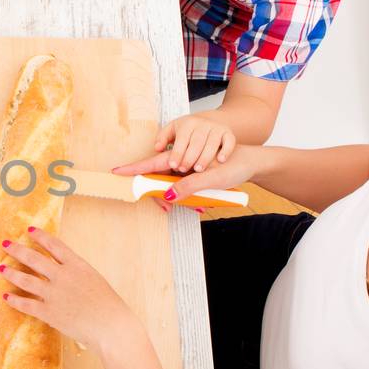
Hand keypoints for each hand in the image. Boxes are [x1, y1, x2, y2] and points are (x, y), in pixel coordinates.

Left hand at [0, 228, 141, 352]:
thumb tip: (64, 271)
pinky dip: (14, 300)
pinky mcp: (49, 313)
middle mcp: (63, 276)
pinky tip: (5, 296)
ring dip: (11, 273)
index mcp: (78, 266)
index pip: (55, 245)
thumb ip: (78, 274)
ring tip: (1, 268)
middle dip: (18, 249)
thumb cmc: (109, 306)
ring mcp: (54, 294)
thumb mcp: (95, 280)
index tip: (29, 230)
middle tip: (5, 243)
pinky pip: (26, 304)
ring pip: (26, 280)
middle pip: (34, 258)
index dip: (40, 236)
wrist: (112, 326)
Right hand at [115, 143, 267, 201]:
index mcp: (179, 158)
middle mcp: (180, 163)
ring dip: (180, 200)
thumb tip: (168, 196)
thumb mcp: (211, 177)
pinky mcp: (194, 176)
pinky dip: (189, 199)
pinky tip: (201, 205)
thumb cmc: (233, 165)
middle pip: (158, 181)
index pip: (150, 165)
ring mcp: (187, 170)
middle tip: (167, 209)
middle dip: (161, 197)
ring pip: (172, 188)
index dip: (132, 169)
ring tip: (198, 207)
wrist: (252, 163)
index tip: (116, 172)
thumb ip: (188, 186)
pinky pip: (184, 190)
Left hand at [154, 114, 235, 173]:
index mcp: (188, 123)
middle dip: (189, 157)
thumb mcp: (174, 129)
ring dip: (204, 157)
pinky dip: (225, 150)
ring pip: (211, 144)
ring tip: (198, 169)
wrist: (213, 120)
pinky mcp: (228, 133)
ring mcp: (216, 128)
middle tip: (183, 170)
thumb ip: (164, 138)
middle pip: (196, 143)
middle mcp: (203, 124)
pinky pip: (229, 141)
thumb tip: (157, 148)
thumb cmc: (190, 130)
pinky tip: (220, 160)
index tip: (173, 165)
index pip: (181, 139)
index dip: (177, 153)